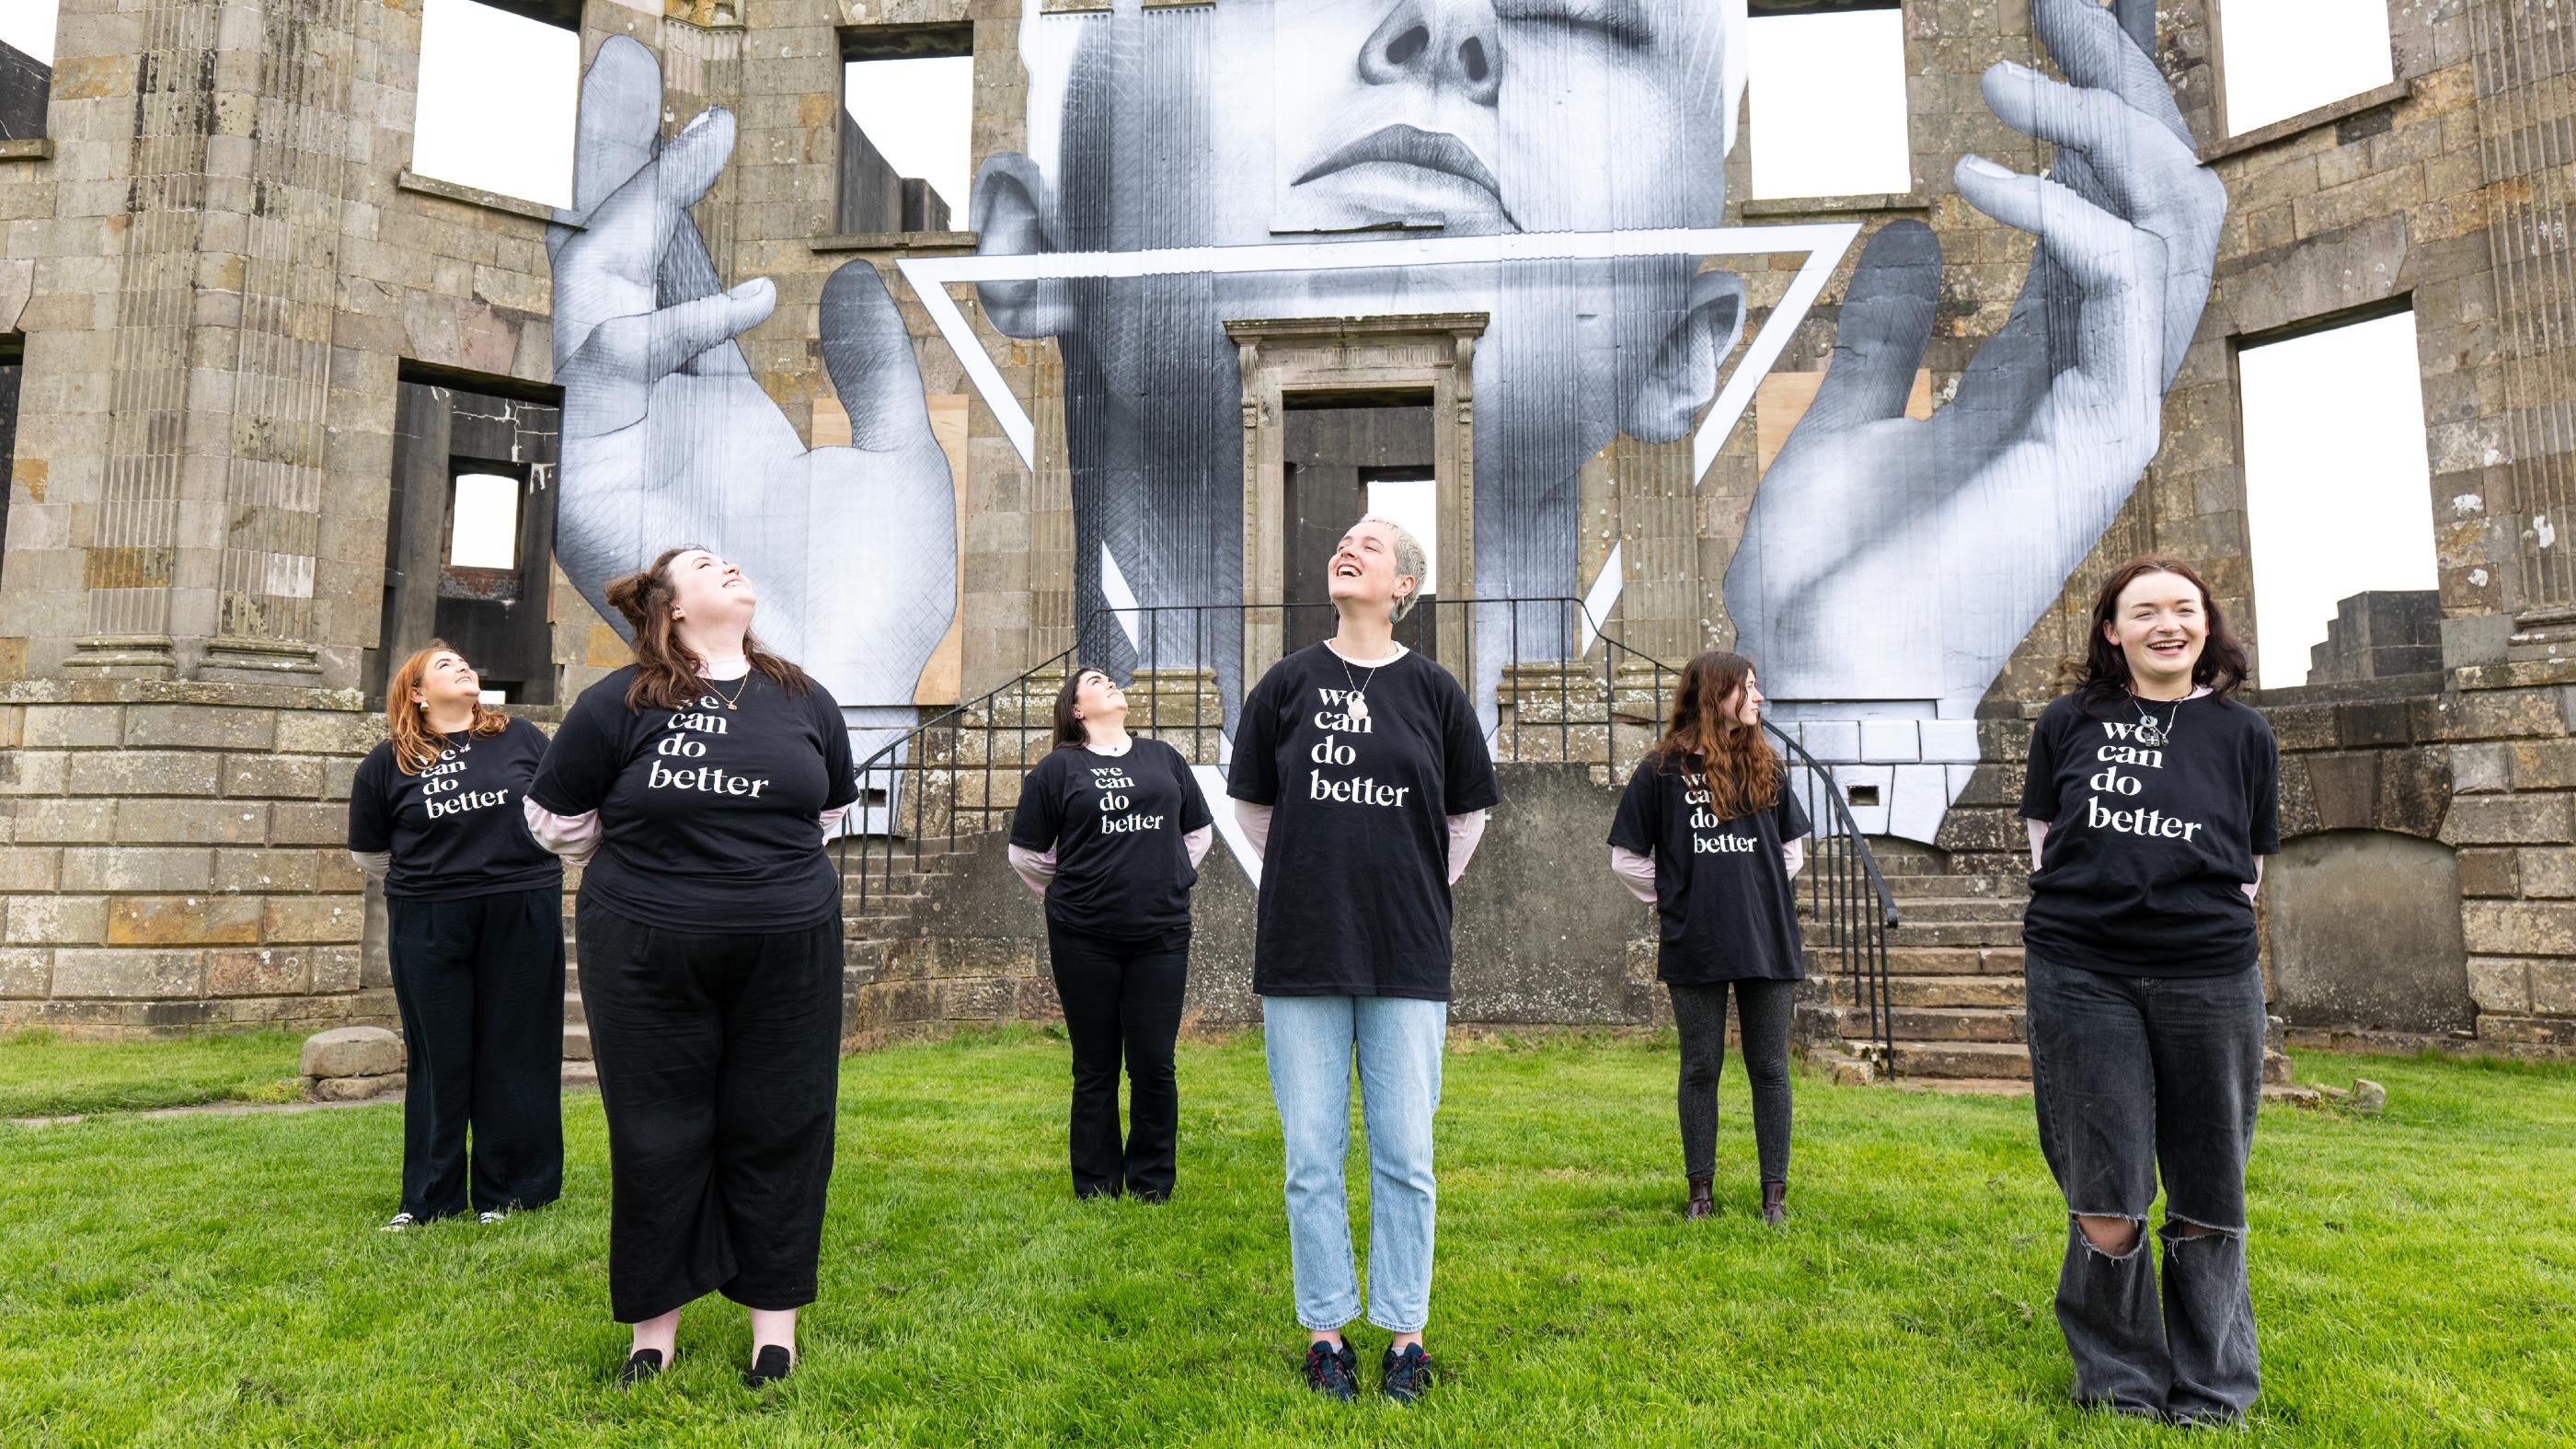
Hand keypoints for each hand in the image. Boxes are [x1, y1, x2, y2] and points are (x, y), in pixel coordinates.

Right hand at [546, 37, 956, 708]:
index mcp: (716, 402)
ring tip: (686, 124)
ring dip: (628, 195)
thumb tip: (848, 275)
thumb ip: (876, 368)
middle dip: (614, 154)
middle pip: (613, 254)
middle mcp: (658, 410)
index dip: (678, 187)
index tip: (696, 109)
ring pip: (591, 286)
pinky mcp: (590, 487)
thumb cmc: (872, 604)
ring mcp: (619, 442)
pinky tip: (755, 304)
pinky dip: (677, 324)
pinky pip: (610, 370)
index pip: (679, 269)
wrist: (847, 697)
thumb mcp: (901, 460)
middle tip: (618, 52)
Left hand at [1725, 0, 2224, 711]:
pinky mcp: (2097, 440)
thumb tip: (1904, 238)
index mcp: (2040, 370)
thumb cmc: (1831, 581)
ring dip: (2106, 130)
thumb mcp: (1839, 423)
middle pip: (2160, 194)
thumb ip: (1883, 335)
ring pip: (2173, 225)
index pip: (2100, 210)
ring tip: (2010, 79)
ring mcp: (2108, 409)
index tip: (2048, 24)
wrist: (1822, 685)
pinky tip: (1979, 178)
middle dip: (2123, 85)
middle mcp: (2094, 379)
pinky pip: (2118, 293)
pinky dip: (2065, 217)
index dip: (2087, 112)